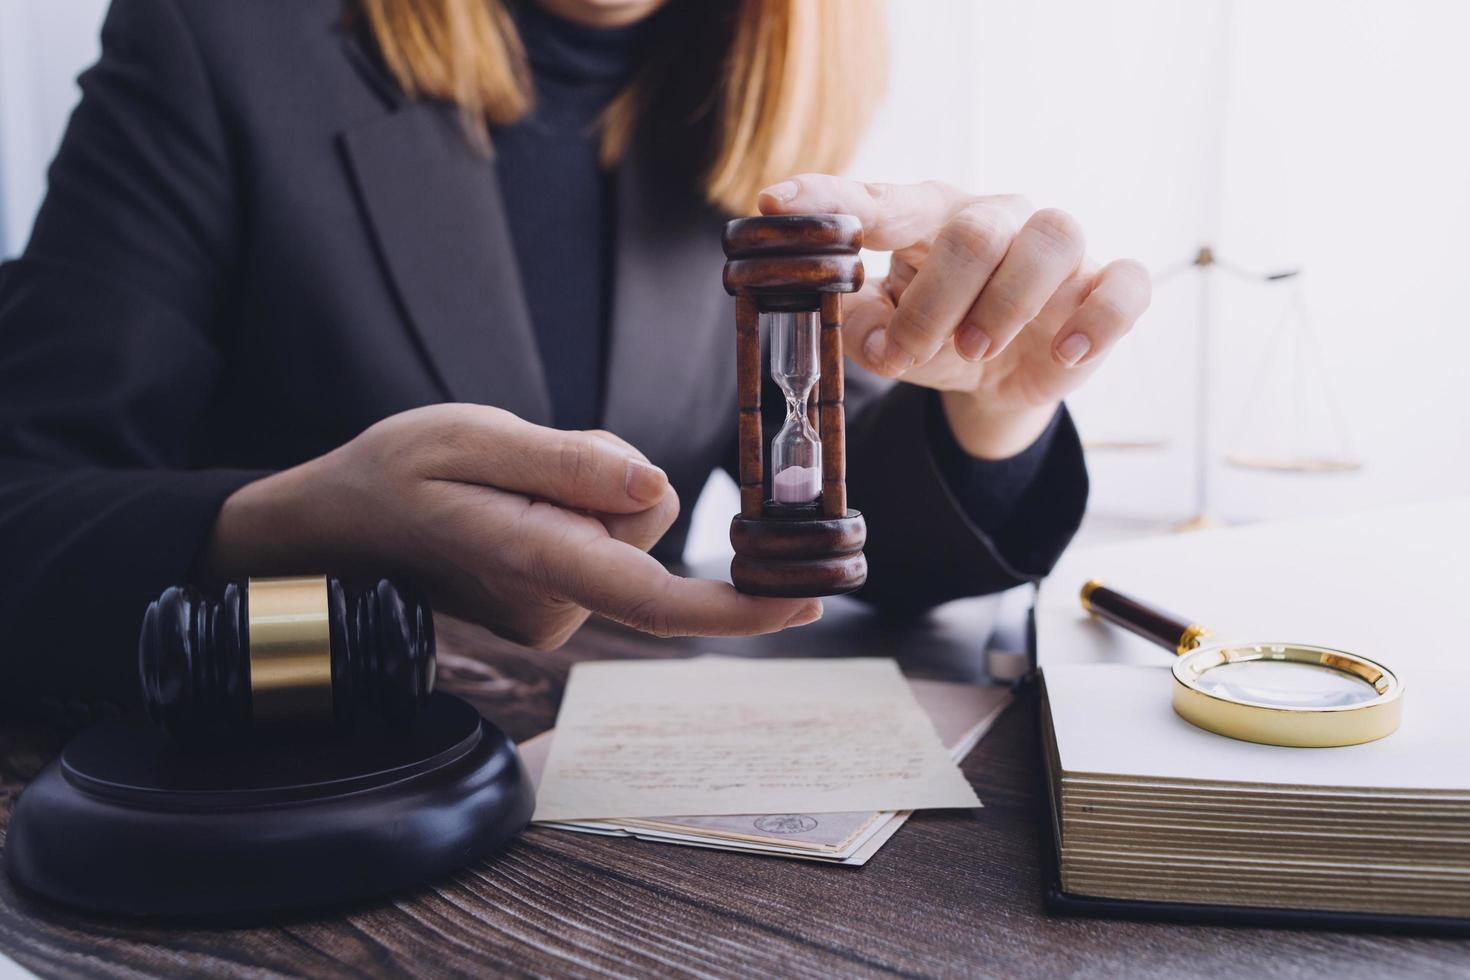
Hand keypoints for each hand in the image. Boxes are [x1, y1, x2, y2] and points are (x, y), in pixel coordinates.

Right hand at [202, 404, 819, 647]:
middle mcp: (557, 601)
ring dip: (592, 487)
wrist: (336, 526)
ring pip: (629, 525)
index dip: (737, 606)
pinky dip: (579, 506)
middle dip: (614, 473)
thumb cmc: (393, 475)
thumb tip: (656, 486)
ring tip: (515, 477)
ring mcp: (555, 609)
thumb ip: (564, 464)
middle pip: (650, 521)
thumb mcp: (468, 438)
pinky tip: (521, 499)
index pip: (656, 599)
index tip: (806, 600)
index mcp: (538, 560)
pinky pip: (606, 537)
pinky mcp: (555, 602)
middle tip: (534, 455)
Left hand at [758, 176, 1150, 458]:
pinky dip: (1100, 319)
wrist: (1004, 378)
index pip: (878, 201)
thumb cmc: (938, 333)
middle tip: (905, 352)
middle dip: (932, 302)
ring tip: (976, 350)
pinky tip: (1065, 354)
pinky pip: (1125, 285)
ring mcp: (1058, 251)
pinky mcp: (1106, 289)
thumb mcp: (888, 336)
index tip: (775, 206)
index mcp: (930, 219)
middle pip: (973, 229)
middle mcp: (997, 219)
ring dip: (1007, 301)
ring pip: (1052, 236)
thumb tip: (858, 333)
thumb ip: (860, 329)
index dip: (827, 200)